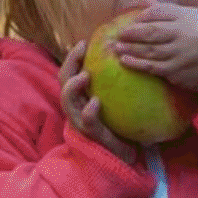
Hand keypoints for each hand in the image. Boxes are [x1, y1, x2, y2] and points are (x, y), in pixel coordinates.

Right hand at [60, 39, 137, 162]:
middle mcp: (77, 107)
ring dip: (73, 86)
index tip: (84, 42)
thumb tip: (134, 56)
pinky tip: (94, 104)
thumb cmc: (122, 125)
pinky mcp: (91, 136)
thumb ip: (119, 83)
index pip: (70, 72)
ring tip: (84, 76)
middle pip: (63, 81)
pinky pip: (86, 123)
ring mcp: (81, 122)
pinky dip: (88, 112)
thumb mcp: (119, 100)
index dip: (73, 57)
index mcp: (82, 96)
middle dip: (69, 64)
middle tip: (81, 50)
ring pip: (67, 101)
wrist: (124, 156)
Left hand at [109, 3, 197, 118]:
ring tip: (116, 47)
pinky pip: (153, 67)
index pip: (160, 12)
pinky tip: (126, 60)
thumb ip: (168, 11)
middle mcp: (185, 35)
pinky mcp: (178, 71)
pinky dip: (138, 64)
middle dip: (132, 32)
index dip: (144, 15)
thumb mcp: (194, 18)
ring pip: (150, 50)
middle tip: (118, 33)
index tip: (134, 20)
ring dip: (130, 49)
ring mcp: (181, 54)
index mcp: (189, 18)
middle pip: (152, 31)